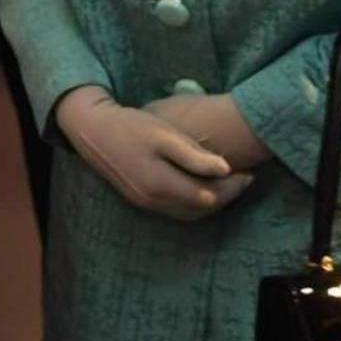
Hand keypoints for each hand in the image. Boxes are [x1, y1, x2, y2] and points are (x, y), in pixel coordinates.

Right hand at [54, 86, 253, 220]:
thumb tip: (225, 169)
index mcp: (163, 186)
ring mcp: (145, 203)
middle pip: (201, 209)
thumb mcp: (165, 135)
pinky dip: (194, 203)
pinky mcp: (140, 199)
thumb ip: (195, 156)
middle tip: (243, 178)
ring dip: (211, 202)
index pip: (210, 197)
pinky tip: (201, 187)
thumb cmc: (131, 127)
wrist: (93, 130)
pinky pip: (175, 209)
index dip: (232, 188)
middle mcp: (154, 201)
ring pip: (188, 212)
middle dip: (226, 196)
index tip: (247, 172)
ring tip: (228, 184)